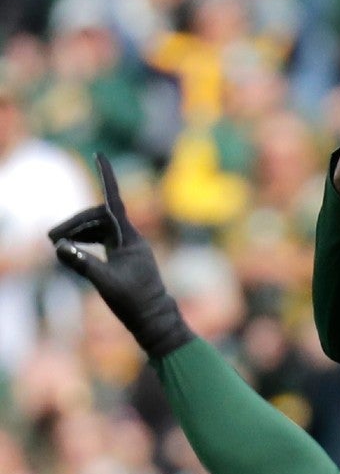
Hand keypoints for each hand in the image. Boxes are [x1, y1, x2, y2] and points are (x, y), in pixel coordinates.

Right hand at [48, 154, 192, 357]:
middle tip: (51, 239)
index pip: (114, 202)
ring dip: (79, 231)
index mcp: (130, 238)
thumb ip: (82, 264)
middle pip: (99, 217)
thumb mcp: (104, 283)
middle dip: (75, 223)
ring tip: (57, 244)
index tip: (99, 155)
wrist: (154, 318)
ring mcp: (128, 246)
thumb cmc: (133, 301)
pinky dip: (86, 239)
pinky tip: (74, 247)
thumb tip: (60, 248)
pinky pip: (103, 238)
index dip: (106, 177)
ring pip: (100, 228)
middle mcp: (131, 238)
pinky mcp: (125, 257)